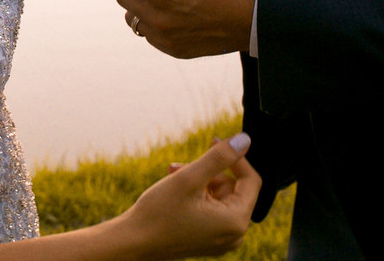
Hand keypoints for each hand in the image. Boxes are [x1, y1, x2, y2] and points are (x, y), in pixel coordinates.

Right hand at [124, 133, 259, 258]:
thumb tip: (244, 139)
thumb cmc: (159, 213)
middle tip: (180, 166)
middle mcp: (234, 235)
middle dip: (209, 172)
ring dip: (199, 182)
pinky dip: (197, 196)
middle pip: (233, 189)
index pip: (251, 180)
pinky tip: (176, 191)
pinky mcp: (209, 240)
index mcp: (235, 221)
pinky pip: (212, 210)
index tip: (213, 142)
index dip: (234, 158)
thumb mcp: (189, 178)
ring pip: (220, 197)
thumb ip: (219, 157)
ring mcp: (222, 240)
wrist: (133, 243)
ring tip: (173, 176)